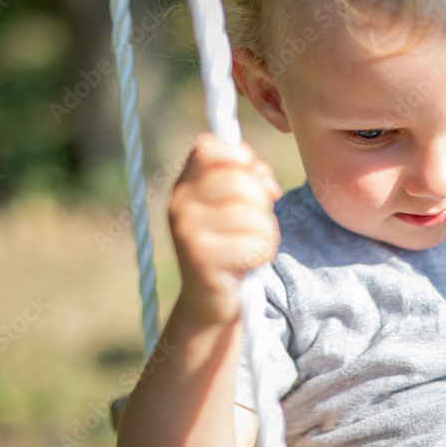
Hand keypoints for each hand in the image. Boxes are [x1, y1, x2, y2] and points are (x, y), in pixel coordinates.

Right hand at [168, 134, 280, 323]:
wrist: (211, 299)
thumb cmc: (231, 243)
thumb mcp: (237, 204)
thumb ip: (249, 177)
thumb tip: (262, 178)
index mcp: (185, 184)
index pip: (209, 146)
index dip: (241, 157)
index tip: (252, 176)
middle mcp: (179, 204)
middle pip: (240, 180)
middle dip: (262, 202)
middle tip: (256, 221)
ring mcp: (187, 232)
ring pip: (253, 214)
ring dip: (266, 232)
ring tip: (251, 244)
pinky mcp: (202, 261)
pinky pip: (255, 244)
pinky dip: (263, 254)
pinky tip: (248, 263)